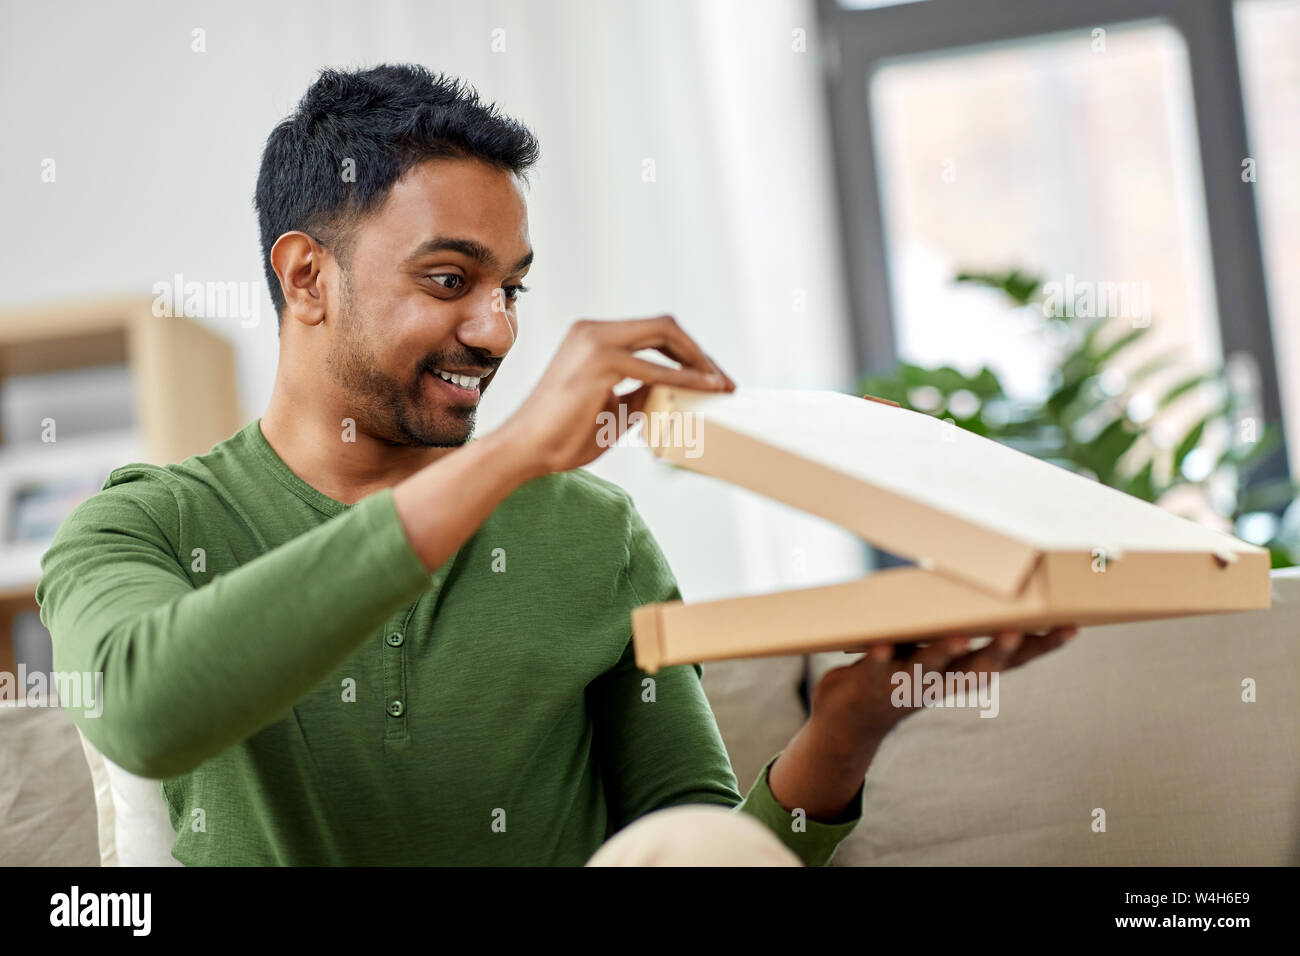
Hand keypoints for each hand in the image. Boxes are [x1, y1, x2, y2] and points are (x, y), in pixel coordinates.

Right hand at [497, 315, 734, 477]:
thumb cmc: (563, 435)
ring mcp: (594, 341)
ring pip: (665, 334)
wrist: (525, 450)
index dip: (688, 352)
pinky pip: (654, 367)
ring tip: (720, 385)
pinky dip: (684, 378)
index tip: (713, 377)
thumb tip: (681, 390)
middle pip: (665, 326)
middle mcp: (593, 330)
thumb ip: (644, 393)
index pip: (653, 332)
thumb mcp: (615, 409)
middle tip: (725, 381)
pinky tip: (703, 389)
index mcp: (593, 337)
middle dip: (700, 352)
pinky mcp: (598, 361)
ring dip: (699, 360)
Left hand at [767, 626, 1077, 820]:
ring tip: (959, 636)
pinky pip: (876, 670)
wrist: (852, 719)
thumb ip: (952, 620)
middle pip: (977, 668)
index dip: (1041, 646)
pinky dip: (878, 658)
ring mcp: (906, 684)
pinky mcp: (871, 682)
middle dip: (999, 651)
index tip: (1071, 627)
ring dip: (944, 652)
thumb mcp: (933, 648)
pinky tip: (878, 645)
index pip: (1010, 661)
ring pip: (929, 668)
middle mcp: (942, 681)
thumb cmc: (901, 669)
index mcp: (963, 671)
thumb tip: (979, 575)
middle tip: (1019, 632)